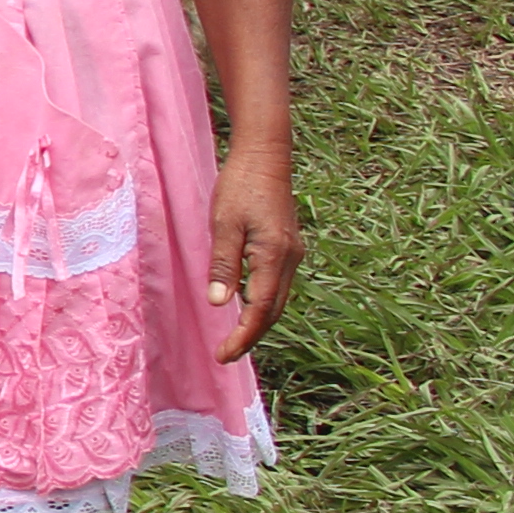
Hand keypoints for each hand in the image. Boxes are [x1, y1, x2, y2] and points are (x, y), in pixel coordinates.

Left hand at [206, 143, 301, 360]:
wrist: (265, 157)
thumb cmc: (241, 186)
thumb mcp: (224, 225)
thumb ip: (224, 265)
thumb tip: (220, 303)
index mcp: (275, 256)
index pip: (260, 309)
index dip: (244, 336)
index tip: (225, 355)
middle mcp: (291, 259)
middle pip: (274, 311)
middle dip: (251, 336)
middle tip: (226, 354)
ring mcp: (293, 253)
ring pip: (279, 300)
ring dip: (258, 321)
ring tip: (234, 339)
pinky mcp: (288, 247)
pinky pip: (277, 284)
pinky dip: (263, 303)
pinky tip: (246, 307)